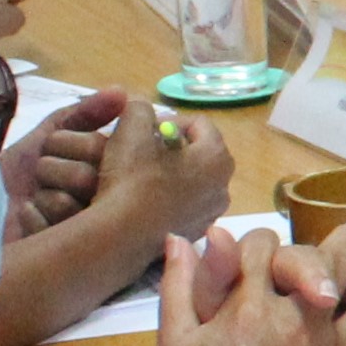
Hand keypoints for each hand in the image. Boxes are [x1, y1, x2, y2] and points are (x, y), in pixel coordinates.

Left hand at [3, 89, 123, 232]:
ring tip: (32, 201)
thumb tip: (122, 91)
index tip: (54, 147)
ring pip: (70, 203)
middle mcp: (102, 202)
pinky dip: (33, 219)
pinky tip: (27, 222)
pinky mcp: (68, 256)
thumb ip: (83, 114)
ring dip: (42, 196)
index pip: (104, 148)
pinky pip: (54, 228)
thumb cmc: (14, 176)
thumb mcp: (46, 137)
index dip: (73, 143)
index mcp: (104, 172)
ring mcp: (86, 232)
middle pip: (87, 177)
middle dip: (53, 169)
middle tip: (40, 176)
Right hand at [81, 94, 231, 247]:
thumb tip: (142, 109)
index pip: (199, 124)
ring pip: (190, 180)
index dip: (169, 121)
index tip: (144, 131)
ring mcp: (211, 214)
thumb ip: (140, 109)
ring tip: (138, 175)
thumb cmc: (132, 178)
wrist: (120, 236)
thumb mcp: (131, 130)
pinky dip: (166, 197)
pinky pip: (183, 205)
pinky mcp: (194, 233)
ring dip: (168, 173)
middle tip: (141, 150)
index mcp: (218, 157)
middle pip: (198, 153)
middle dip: (170, 147)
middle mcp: (224, 186)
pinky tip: (142, 200)